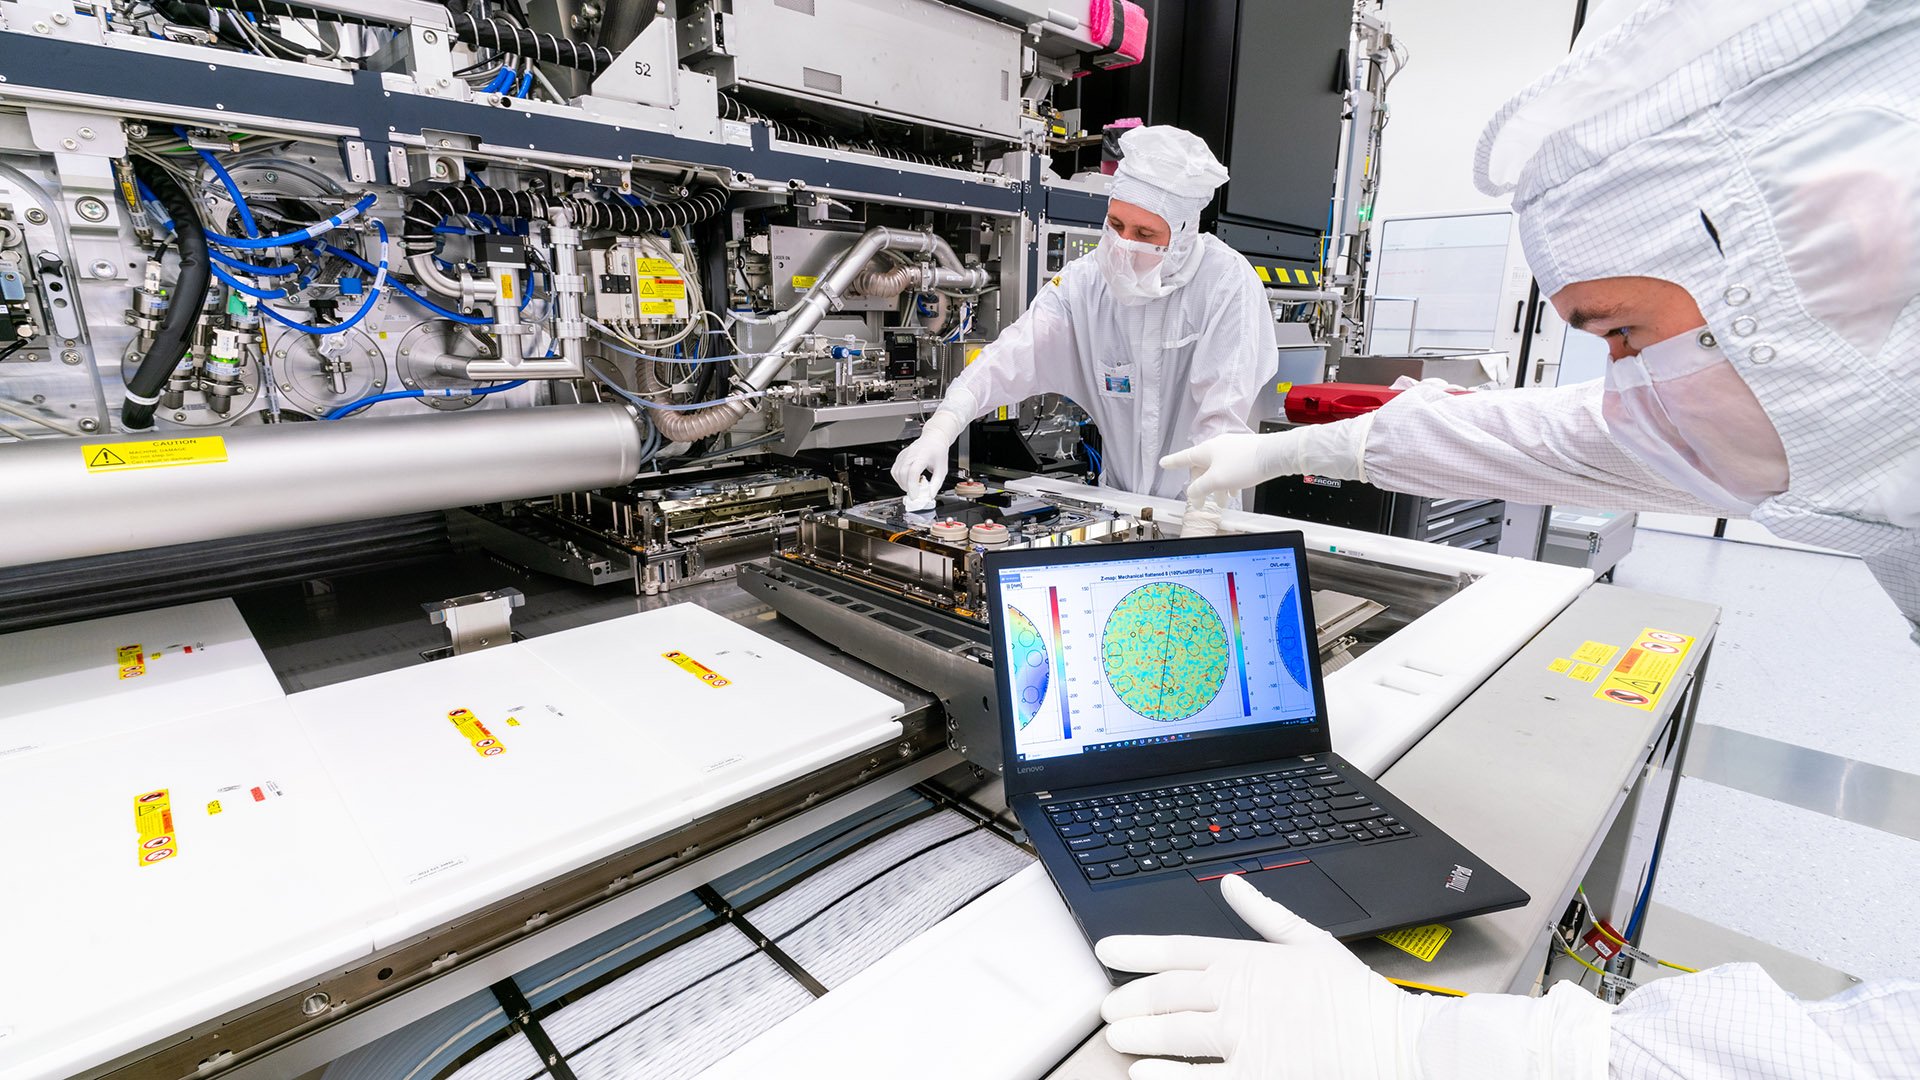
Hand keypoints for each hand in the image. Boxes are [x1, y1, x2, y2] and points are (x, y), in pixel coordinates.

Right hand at [890, 409, 965, 508]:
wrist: (934, 439)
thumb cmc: (938, 452)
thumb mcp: (942, 470)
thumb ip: (936, 485)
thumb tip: (929, 496)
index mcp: (923, 455)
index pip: (913, 472)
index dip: (913, 486)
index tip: (915, 495)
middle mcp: (911, 454)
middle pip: (903, 473)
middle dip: (907, 487)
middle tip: (914, 493)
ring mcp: (904, 454)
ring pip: (896, 473)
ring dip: (902, 483)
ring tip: (912, 486)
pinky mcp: (900, 456)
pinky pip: (895, 470)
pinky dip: (899, 478)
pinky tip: (907, 480)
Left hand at [1098, 874, 1438, 1078]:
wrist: (1392, 1042)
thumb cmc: (1355, 996)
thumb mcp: (1310, 941)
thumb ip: (1264, 912)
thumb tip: (1232, 884)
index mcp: (1246, 961)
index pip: (1177, 950)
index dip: (1135, 949)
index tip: (1106, 951)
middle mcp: (1236, 997)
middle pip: (1164, 994)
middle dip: (1129, 1000)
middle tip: (1108, 1008)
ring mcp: (1241, 1039)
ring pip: (1170, 1033)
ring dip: (1137, 1034)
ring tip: (1117, 1037)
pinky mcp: (1255, 1076)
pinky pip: (1196, 1078)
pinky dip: (1164, 1076)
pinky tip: (1143, 1074)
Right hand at [1161, 417, 1373, 505]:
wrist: (1275, 455)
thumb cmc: (1245, 465)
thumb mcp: (1217, 481)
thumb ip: (1200, 488)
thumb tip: (1191, 492)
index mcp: (1206, 450)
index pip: (1183, 457)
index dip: (1172, 462)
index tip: (1163, 463)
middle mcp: (1217, 446)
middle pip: (1201, 465)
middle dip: (1201, 483)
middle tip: (1201, 498)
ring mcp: (1232, 448)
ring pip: (1217, 468)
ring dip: (1217, 485)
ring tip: (1222, 501)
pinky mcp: (1245, 452)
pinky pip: (1230, 467)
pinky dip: (1228, 480)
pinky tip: (1235, 490)